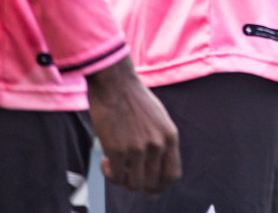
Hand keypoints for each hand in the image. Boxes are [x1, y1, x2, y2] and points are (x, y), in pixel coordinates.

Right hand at [87, 55, 180, 194]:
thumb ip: (160, 140)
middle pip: (151, 183)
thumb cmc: (134, 99)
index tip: (152, 192)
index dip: (162, 187)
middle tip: (125, 175)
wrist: (116, 84)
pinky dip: (109, 173)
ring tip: (115, 165)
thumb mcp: (159, 119)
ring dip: (121, 179)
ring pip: (133, 184)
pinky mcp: (118, 150)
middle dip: (138, 184)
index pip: (172, 174)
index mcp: (170, 136)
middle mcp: (158, 145)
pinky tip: (105, 161)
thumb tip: (156, 165)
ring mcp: (139, 149)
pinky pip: (115, 176)